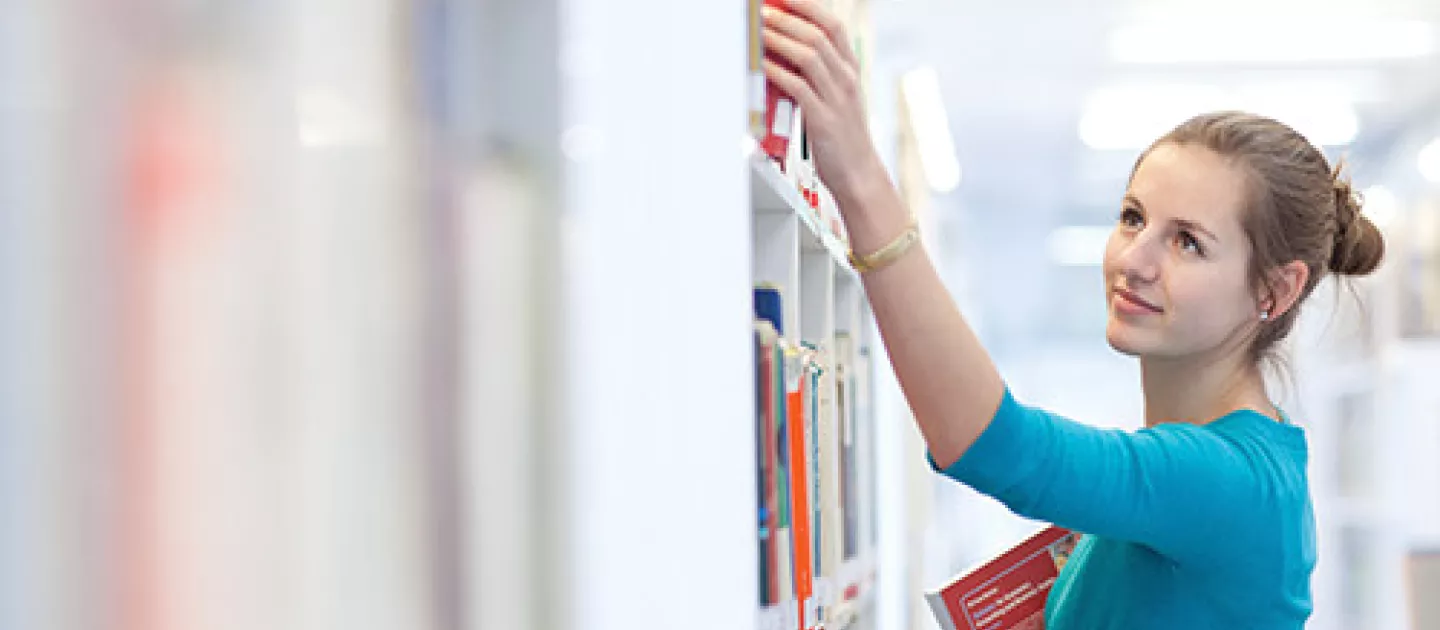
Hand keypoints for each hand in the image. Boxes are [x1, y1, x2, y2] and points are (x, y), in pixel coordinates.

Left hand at [762, 0, 886, 207]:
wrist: (859, 174)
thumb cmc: (843, 138)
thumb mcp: (836, 99)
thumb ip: (817, 76)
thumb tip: (783, 56)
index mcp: (851, 72)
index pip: (834, 27)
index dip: (810, 7)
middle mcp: (846, 80)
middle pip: (817, 36)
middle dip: (788, 19)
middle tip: (764, 10)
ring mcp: (836, 99)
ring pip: (808, 56)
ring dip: (780, 40)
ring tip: (759, 31)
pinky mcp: (823, 120)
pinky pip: (798, 87)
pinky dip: (778, 72)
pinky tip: (763, 65)